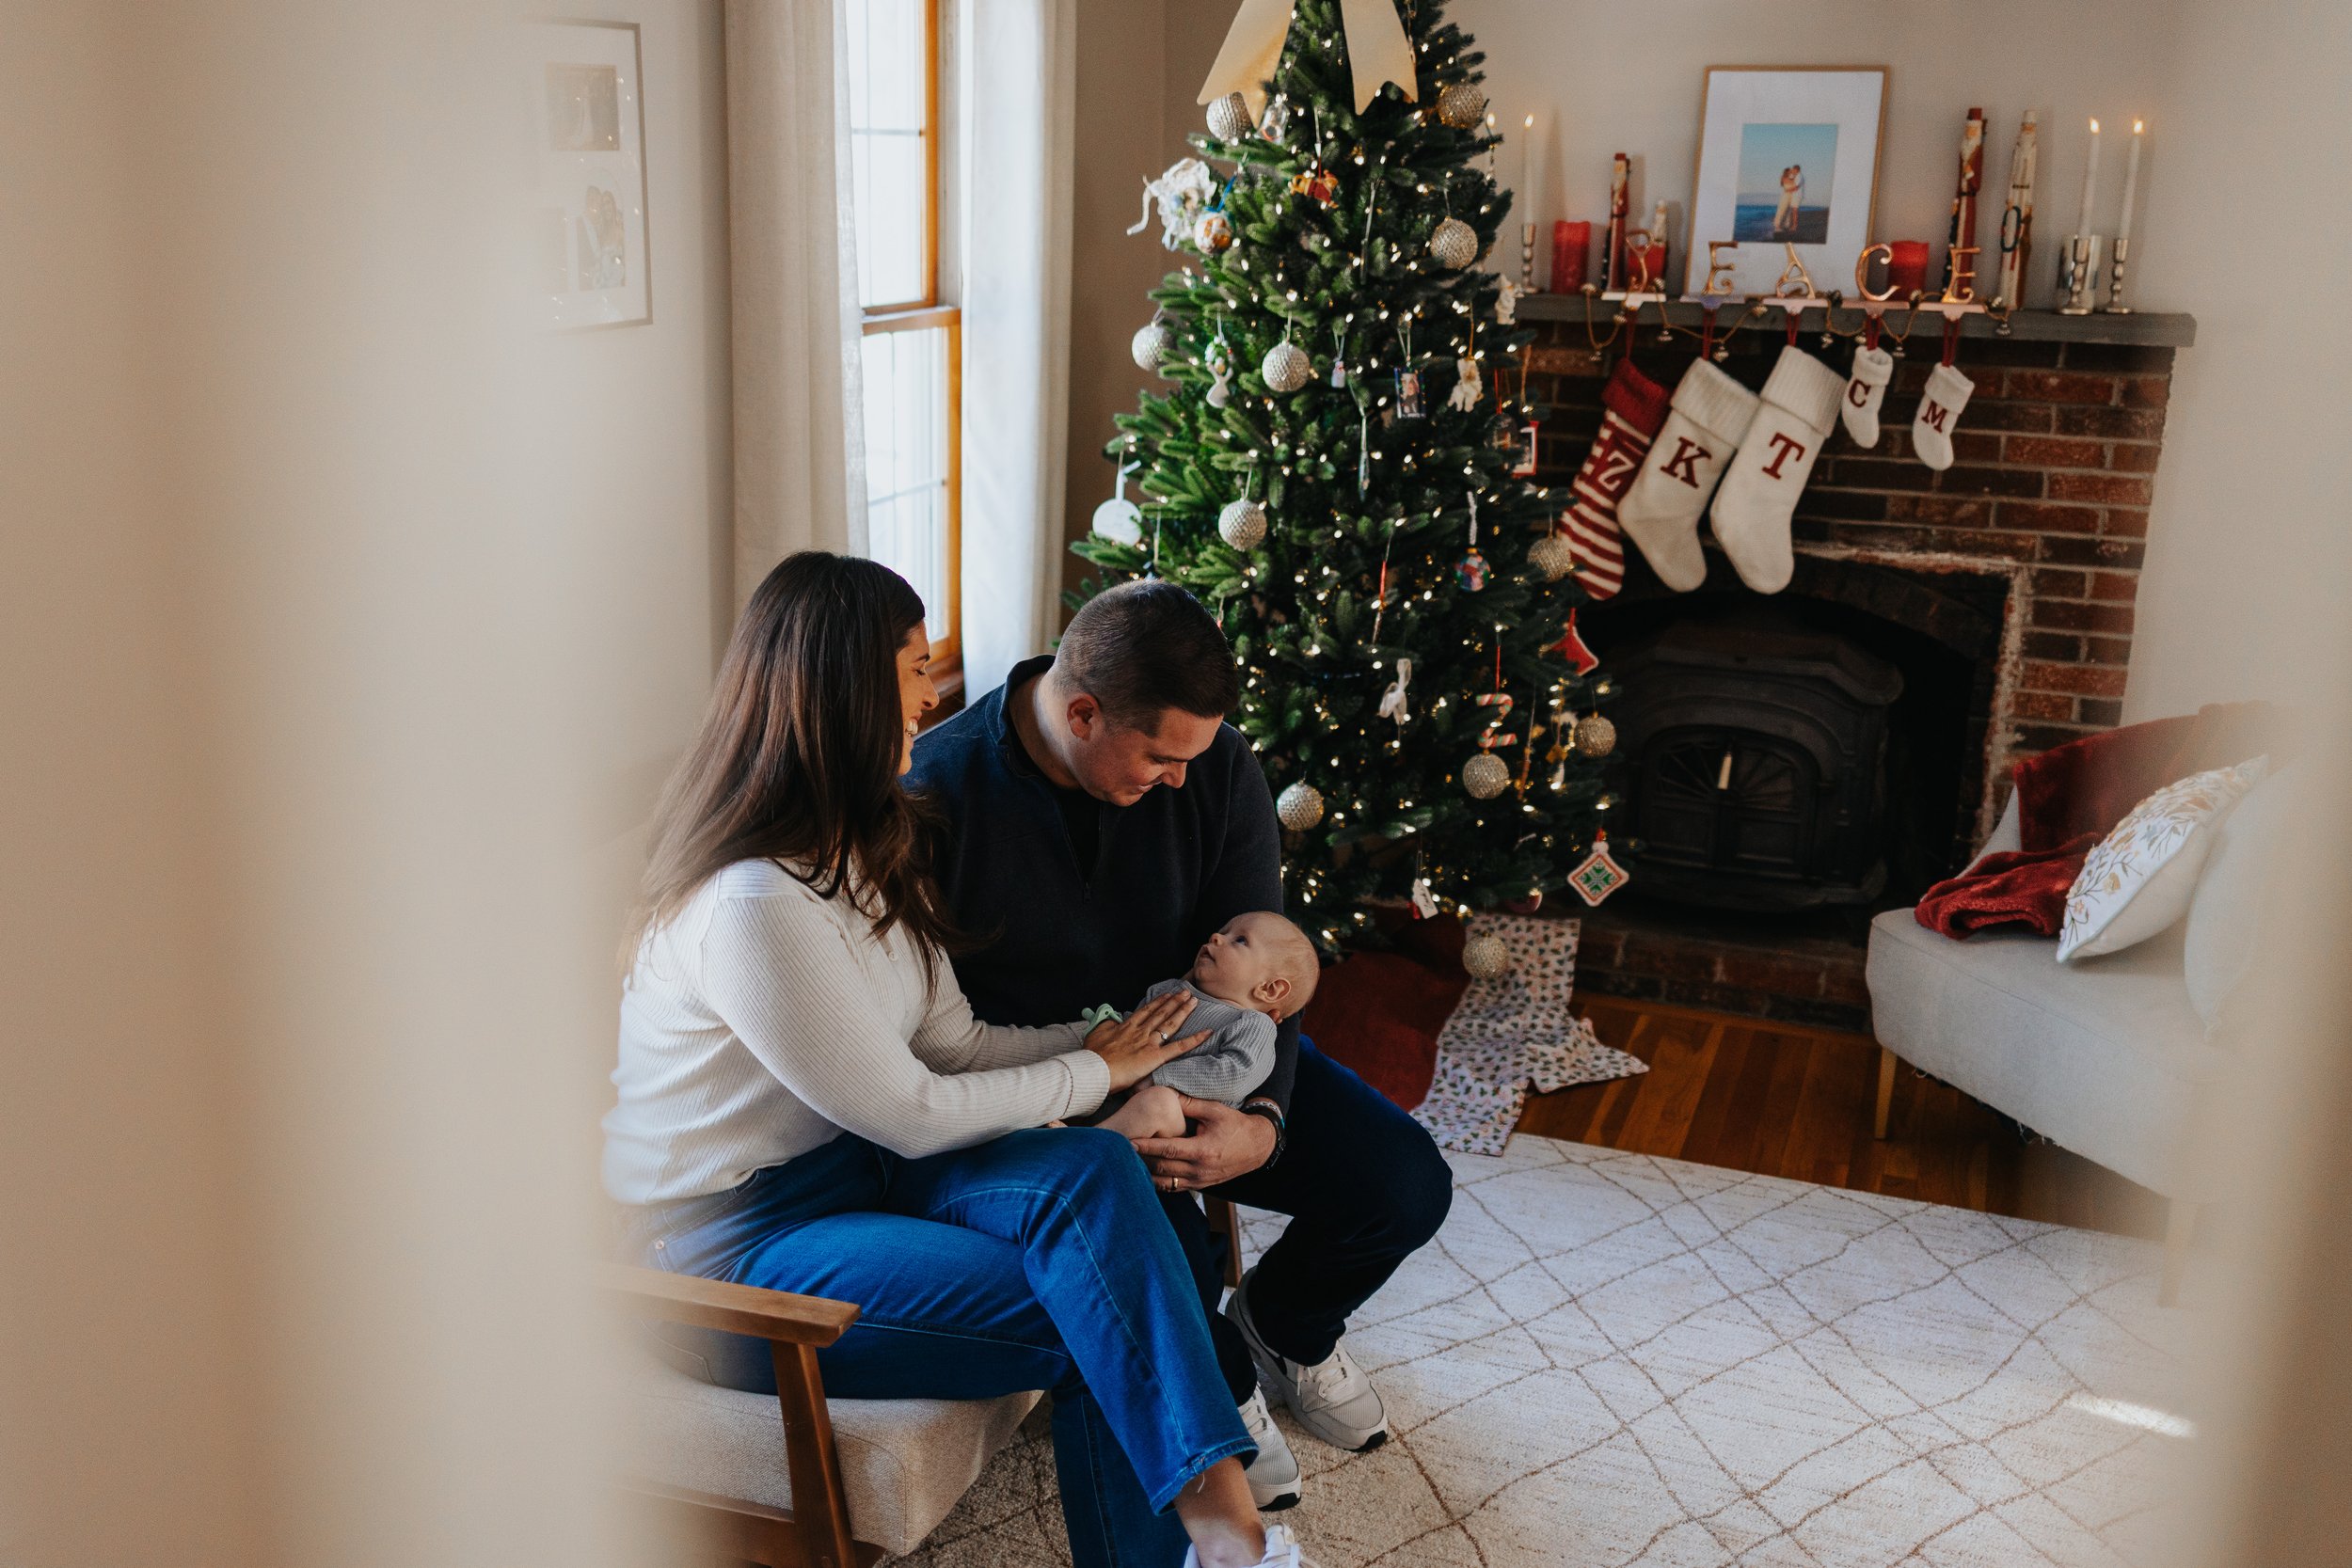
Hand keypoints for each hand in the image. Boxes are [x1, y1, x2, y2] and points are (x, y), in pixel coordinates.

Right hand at [1083, 989, 1208, 1091]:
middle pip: (1161, 1013)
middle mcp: (1140, 1031)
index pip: (1146, 1010)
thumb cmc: (1092, 1056)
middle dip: (1175, 1001)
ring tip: (1194, 1001)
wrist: (1094, 1069)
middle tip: (1186, 992)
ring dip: (1183, 1011)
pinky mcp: (1155, 1057)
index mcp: (1127, 1026)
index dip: (1158, 1002)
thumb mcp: (1095, 1034)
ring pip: (1170, 1024)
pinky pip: (1179, 1047)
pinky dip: (1195, 1039)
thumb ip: (1106, 1025)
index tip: (1168, 994)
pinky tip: (1207, 1033)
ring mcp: (1149, 1043)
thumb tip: (1112, 1021)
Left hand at [1135, 1097, 1276, 1192]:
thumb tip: (1165, 1093)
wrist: (1257, 1147)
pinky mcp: (1200, 1186)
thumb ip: (1189, 1104)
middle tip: (1119, 1152)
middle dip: (1139, 1161)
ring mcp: (1199, 1181)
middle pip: (1162, 1169)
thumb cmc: (1236, 1125)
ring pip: (1165, 1182)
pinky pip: (1174, 1188)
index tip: (1127, 1141)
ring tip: (1127, 1164)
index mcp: (1202, 1150)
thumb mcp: (1215, 1110)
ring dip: (1146, 1174)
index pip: (1167, 1150)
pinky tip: (1145, 1173)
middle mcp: (1199, 1170)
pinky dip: (1158, 1182)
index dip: (1146, 1147)